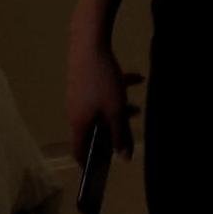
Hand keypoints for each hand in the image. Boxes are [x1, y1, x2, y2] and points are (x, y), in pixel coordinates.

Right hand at [65, 38, 144, 165]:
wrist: (89, 44)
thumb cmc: (102, 81)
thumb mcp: (116, 110)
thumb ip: (120, 134)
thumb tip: (124, 158)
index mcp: (79, 122)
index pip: (79, 150)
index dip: (88, 161)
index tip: (99, 169)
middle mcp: (74, 111)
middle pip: (94, 127)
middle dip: (114, 130)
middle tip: (129, 132)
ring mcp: (78, 94)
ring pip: (101, 108)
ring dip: (119, 109)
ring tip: (137, 107)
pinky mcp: (83, 80)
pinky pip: (102, 91)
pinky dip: (117, 89)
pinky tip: (137, 77)